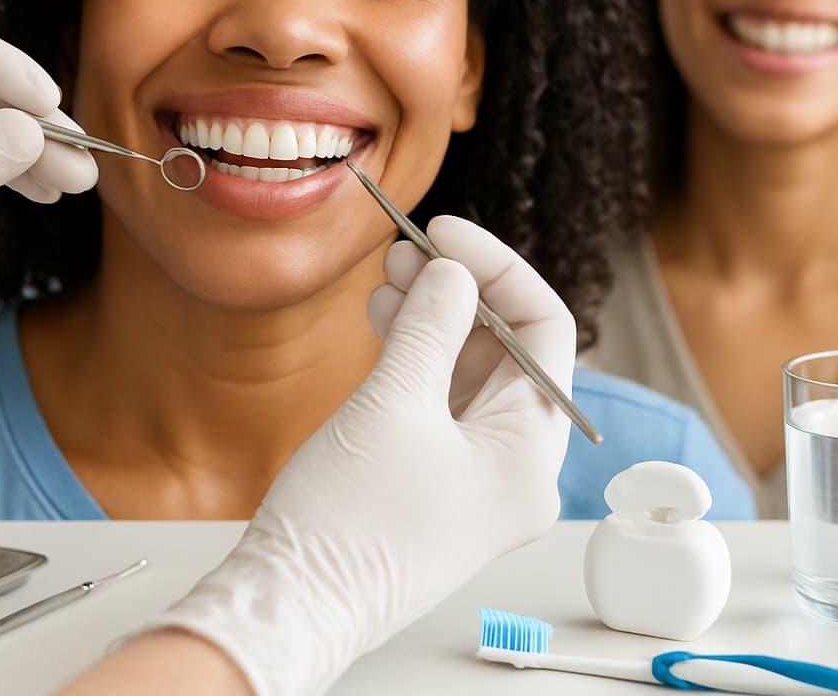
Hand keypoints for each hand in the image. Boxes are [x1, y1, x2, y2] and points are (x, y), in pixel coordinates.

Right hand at [146, 216, 575, 695]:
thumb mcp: (393, 404)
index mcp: (531, 456)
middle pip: (506, 351)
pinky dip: (413, 358)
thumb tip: (453, 271)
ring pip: (466, 375)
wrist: (292, 603)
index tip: (443, 233)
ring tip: (388, 278)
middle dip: (458, 291)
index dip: (496, 271)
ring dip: (431, 319)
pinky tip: (383, 323)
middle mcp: (513, 469)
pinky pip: (436, 404)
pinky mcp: (429, 483)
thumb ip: (430, 326)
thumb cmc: (348, 523)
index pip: (545, 333)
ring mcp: (471, 479)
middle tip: (407, 250)